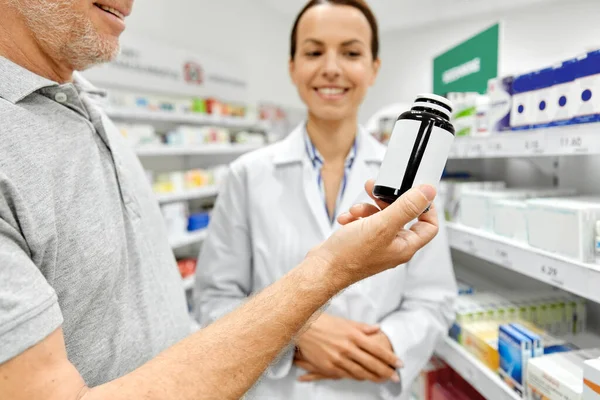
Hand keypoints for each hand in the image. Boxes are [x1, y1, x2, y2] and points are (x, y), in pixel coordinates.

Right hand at [294, 314, 400, 382]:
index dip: (390, 358)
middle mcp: (347, 348)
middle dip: (386, 371)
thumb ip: (363, 327)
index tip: (400, 364)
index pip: (377, 349)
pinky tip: (364, 379)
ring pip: (360, 372)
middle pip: (371, 363)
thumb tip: (378, 328)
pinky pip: (346, 375)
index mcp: (354, 335)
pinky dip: (357, 378)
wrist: (304, 327)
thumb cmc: (327, 322)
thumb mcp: (347, 322)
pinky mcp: (328, 367)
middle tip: (395, 377)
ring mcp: (337, 359)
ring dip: (373, 377)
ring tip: (383, 380)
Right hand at [306, 180, 437, 288]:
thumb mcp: (381, 226)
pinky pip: (364, 222)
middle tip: (377, 191)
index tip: (415, 193)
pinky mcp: (361, 242)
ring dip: (368, 208)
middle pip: (402, 216)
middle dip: (388, 201)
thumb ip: (406, 207)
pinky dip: (356, 217)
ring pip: (381, 217)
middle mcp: (393, 246)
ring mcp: (377, 245)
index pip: (428, 226)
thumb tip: (428, 192)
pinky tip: (347, 219)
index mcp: (405, 246)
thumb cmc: (350, 256)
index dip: (426, 208)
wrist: (322, 269)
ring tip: (356, 210)